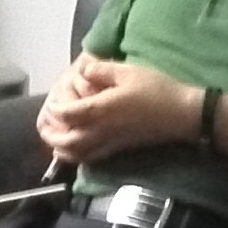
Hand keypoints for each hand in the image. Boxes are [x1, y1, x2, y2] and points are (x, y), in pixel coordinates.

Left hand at [35, 56, 201, 164]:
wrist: (183, 115)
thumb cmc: (157, 89)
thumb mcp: (128, 71)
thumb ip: (101, 70)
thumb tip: (83, 70)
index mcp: (100, 109)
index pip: (66, 114)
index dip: (54, 109)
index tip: (52, 101)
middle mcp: (101, 130)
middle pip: (65, 140)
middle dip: (50, 133)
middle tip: (44, 124)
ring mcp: (109, 143)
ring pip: (76, 153)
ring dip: (60, 147)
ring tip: (53, 139)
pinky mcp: (118, 149)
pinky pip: (91, 158)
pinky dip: (76, 156)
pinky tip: (74, 150)